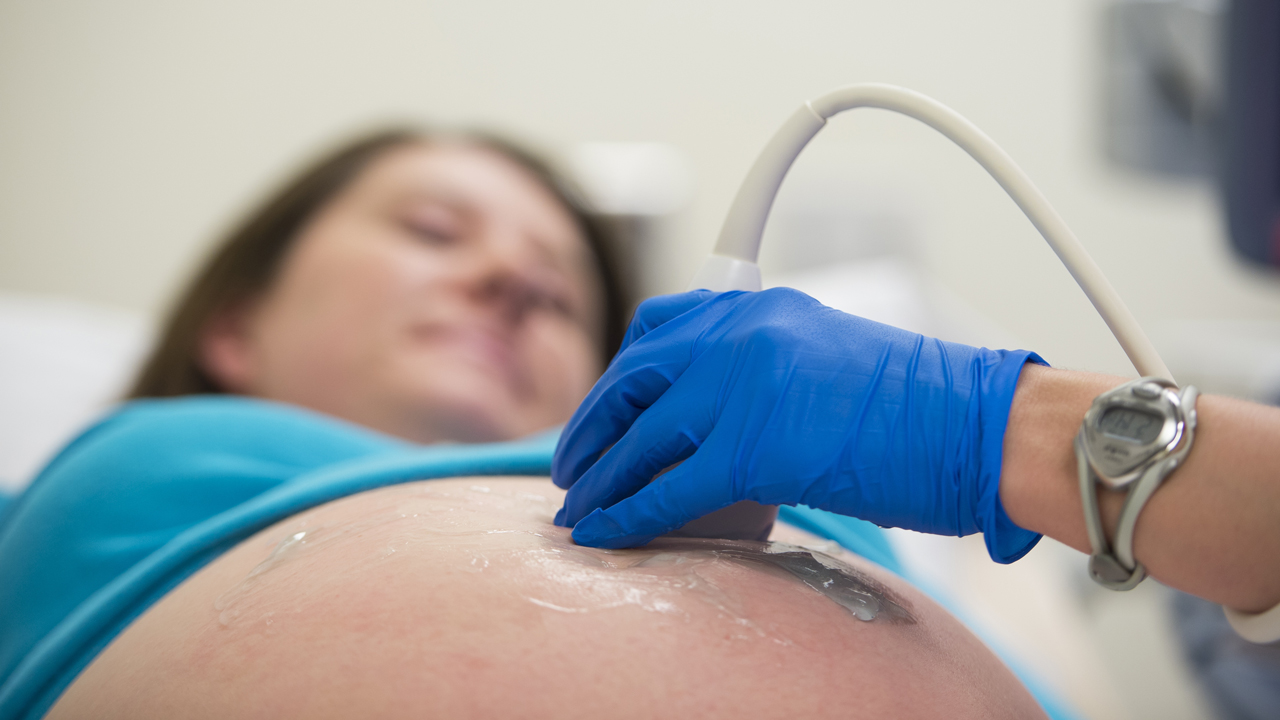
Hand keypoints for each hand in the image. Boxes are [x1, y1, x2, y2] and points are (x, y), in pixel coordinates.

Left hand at [553, 288, 1042, 562]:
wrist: (978, 425)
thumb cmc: (922, 405)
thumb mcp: (827, 358)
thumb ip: (765, 371)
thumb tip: (718, 417)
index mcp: (759, 311)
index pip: (659, 327)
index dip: (619, 373)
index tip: (602, 406)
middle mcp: (741, 336)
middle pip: (634, 377)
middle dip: (591, 424)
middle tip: (571, 461)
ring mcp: (743, 389)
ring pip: (642, 437)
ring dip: (599, 478)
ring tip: (577, 506)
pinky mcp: (753, 448)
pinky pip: (668, 487)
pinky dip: (628, 515)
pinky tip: (603, 533)